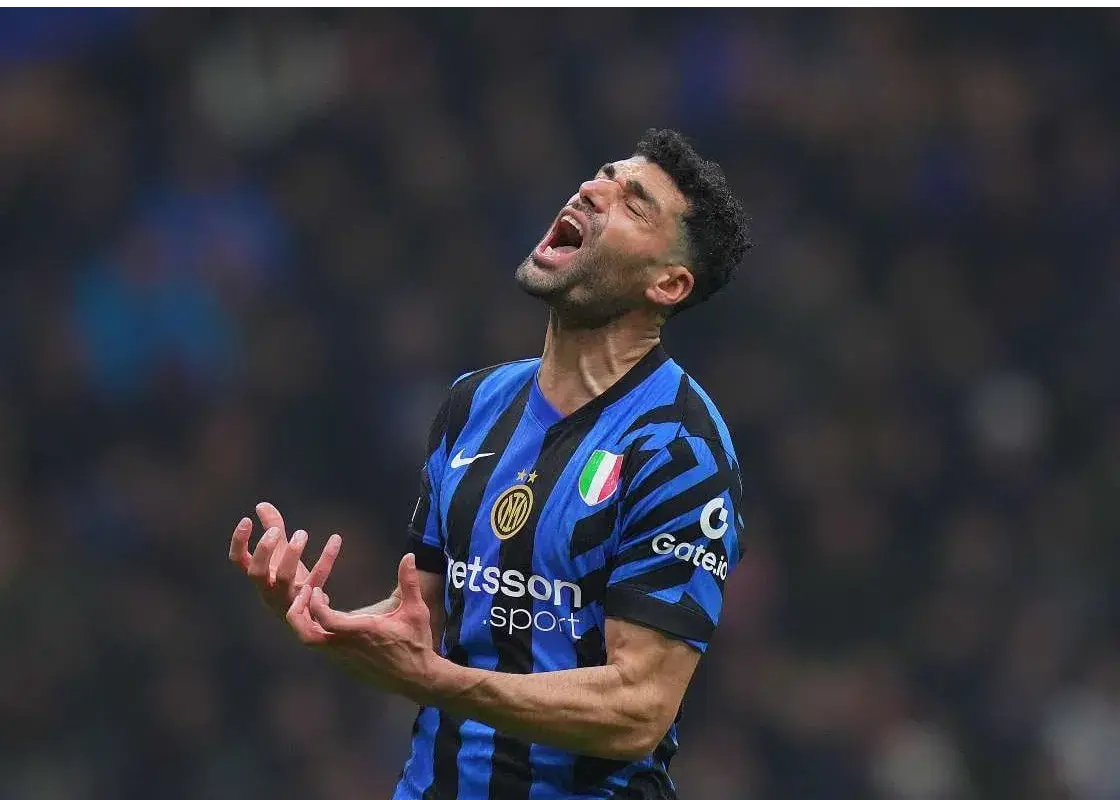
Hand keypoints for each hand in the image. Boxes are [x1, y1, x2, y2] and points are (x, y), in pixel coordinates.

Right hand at [228, 501, 340, 618]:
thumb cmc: (289, 581)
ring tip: (301, 533)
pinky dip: (327, 558)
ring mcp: (289, 597)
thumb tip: (261, 505)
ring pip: (285, 578)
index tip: (246, 520)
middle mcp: (268, 589)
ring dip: (292, 554)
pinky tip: (336, 538)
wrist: (310, 617)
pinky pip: (318, 578)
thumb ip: (272, 529)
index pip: (238, 560)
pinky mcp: (311, 600)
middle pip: (257, 572)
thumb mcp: (280, 556)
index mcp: (259, 577)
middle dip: (264, 550)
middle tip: (276, 531)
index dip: (239, 542)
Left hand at [287, 553, 436, 697]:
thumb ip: (409, 582)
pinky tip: (328, 617)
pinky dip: (317, 630)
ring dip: (307, 621)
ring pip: (311, 642)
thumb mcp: (416, 610)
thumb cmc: (416, 643)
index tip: (316, 588)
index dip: (314, 602)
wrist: (417, 679)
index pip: (325, 618)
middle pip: (306, 635)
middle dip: (297, 613)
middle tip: (304, 593)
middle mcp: (347, 647)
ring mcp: (344, 658)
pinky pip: (322, 647)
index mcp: (361, 632)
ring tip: (316, 602)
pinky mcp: (345, 664)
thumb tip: (409, 556)